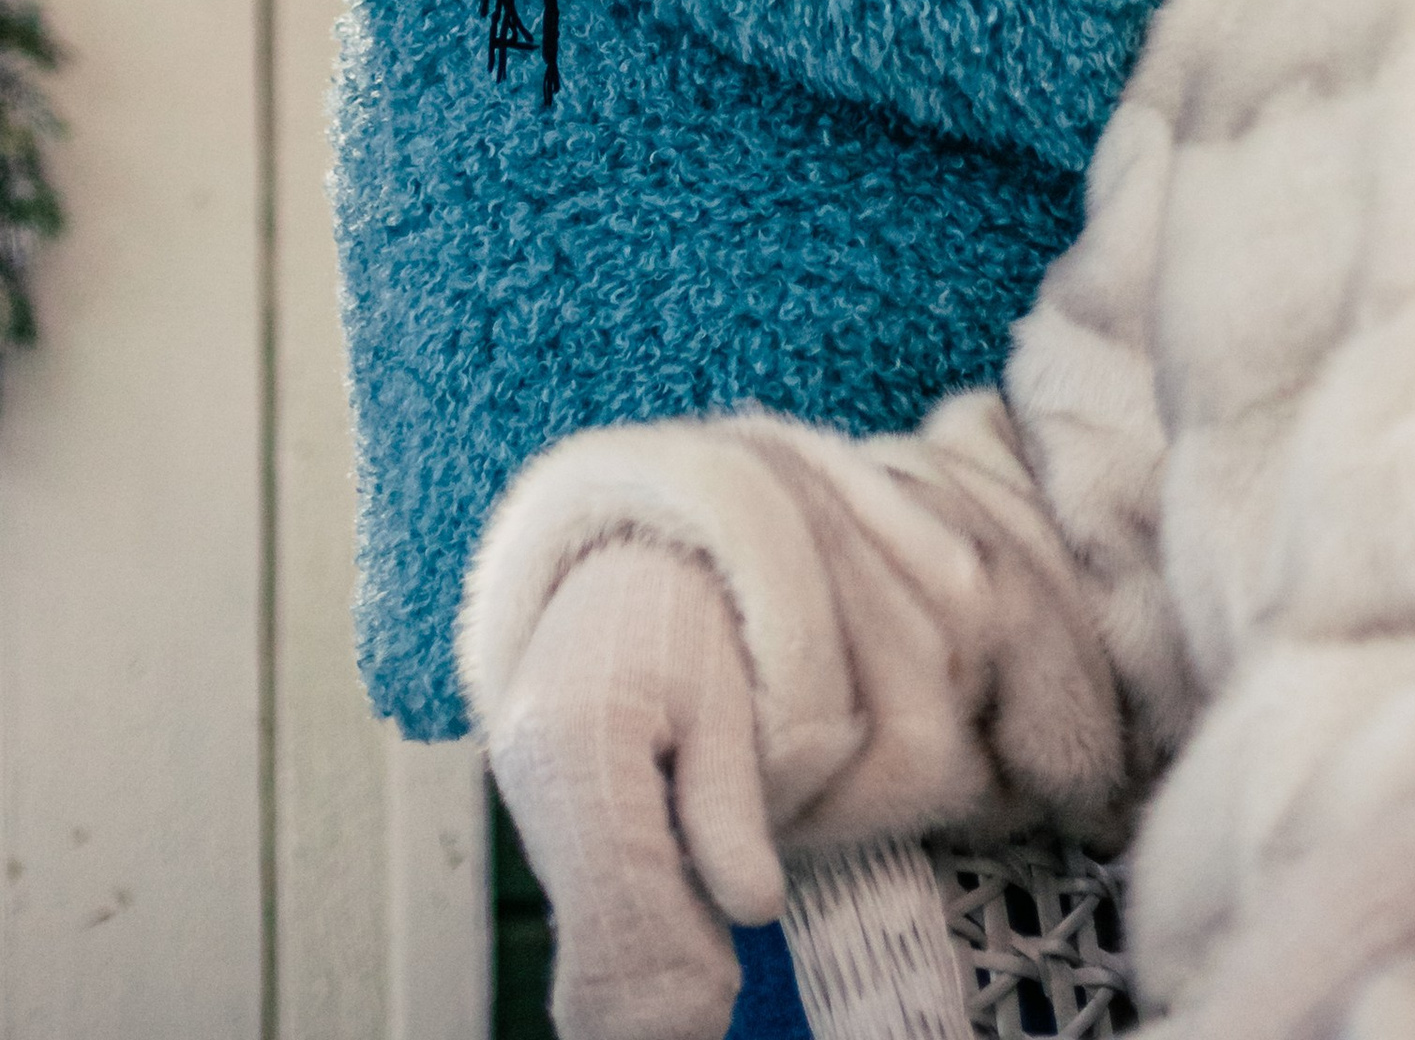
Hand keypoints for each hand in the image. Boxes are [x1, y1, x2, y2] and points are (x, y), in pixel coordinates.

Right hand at [489, 540, 786, 1039]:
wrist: (628, 553)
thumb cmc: (692, 611)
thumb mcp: (728, 692)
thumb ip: (730, 800)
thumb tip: (754, 907)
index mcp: (577, 732)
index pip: (618, 889)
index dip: (672, 957)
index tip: (717, 996)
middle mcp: (529, 771)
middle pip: (583, 936)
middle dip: (652, 990)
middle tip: (712, 1001)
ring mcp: (527, 796)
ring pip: (574, 940)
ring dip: (637, 980)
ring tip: (704, 984)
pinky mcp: (544, 816)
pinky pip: (579, 917)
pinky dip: (623, 951)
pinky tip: (679, 947)